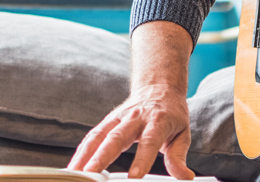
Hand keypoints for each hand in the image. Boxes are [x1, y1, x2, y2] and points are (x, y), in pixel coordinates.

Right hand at [67, 84, 194, 179]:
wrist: (159, 87)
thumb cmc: (171, 114)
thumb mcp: (183, 133)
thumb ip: (179, 156)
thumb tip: (185, 177)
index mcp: (157, 121)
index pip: (149, 142)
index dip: (141, 159)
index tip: (135, 178)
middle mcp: (135, 118)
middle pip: (116, 138)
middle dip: (102, 157)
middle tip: (92, 173)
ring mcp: (119, 118)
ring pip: (99, 135)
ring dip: (85, 154)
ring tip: (75, 173)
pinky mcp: (108, 121)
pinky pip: (92, 136)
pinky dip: (82, 151)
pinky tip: (74, 165)